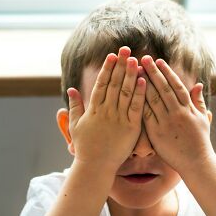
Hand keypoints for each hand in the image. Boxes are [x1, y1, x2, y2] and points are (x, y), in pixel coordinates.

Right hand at [66, 47, 145, 173]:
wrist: (96, 166)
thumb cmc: (85, 148)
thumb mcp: (75, 125)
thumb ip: (74, 106)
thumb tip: (71, 89)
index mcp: (94, 109)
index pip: (102, 84)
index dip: (107, 68)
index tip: (112, 55)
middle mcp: (106, 111)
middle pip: (115, 83)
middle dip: (121, 65)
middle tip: (126, 49)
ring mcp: (119, 119)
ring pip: (126, 92)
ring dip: (131, 74)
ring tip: (136, 59)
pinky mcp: (131, 128)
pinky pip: (137, 107)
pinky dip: (140, 93)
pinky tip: (144, 80)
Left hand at [140, 55, 213, 174]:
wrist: (196, 162)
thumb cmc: (200, 141)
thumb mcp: (203, 119)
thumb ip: (198, 101)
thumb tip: (197, 84)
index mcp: (188, 108)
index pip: (176, 85)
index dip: (166, 72)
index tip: (158, 61)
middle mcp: (177, 113)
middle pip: (163, 88)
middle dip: (152, 72)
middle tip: (143, 59)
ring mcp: (166, 123)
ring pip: (153, 99)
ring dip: (143, 84)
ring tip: (134, 72)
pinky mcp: (157, 133)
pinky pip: (146, 115)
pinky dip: (139, 103)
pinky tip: (131, 93)